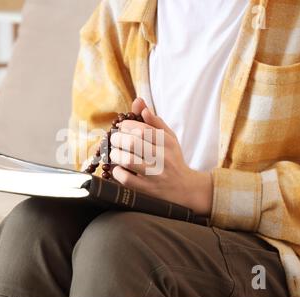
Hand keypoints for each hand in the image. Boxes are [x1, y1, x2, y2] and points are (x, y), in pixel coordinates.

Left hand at [110, 98, 212, 215]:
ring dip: (115, 155)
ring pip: (128, 161)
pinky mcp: (147, 190)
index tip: (120, 127)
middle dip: (117, 139)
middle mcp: (162, 158)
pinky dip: (118, 172)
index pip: (142, 129)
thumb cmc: (172, 159)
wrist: (185, 188)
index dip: (126, 125)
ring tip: (115, 153)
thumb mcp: (169, 138)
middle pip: (133, 143)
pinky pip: (127, 179)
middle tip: (113, 139)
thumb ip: (154, 121)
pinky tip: (119, 168)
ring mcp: (155, 175)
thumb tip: (139, 103)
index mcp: (167, 143)